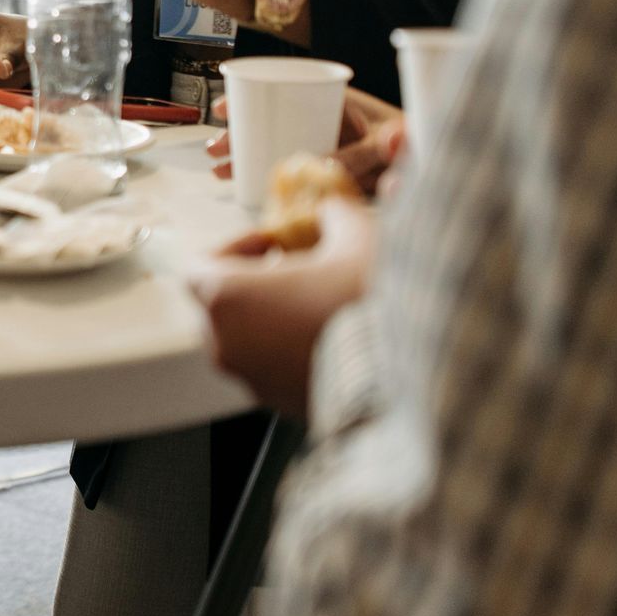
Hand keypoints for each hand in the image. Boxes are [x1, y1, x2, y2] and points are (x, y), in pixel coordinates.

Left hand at [187, 197, 376, 418]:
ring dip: (271, 317)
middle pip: (218, 304)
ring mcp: (250, 380)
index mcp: (226, 298)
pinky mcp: (279, 406)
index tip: (272, 242)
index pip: (199, 266)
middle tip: (297, 269)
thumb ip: (335, 214)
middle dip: (253, 283)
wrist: (417, 374)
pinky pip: (270, 369)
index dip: (235, 247)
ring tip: (318, 302)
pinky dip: (288, 350)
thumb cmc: (371, 299)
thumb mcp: (356, 236)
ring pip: (244, 339)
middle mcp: (226, 343)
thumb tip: (332, 210)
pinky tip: (332, 334)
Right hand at [206, 88, 405, 195]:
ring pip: (275, 146)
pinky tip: (244, 185)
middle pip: (272, 121)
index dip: (251, 98)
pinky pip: (289, 171)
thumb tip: (333, 163)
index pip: (286, 92)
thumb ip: (368, 153)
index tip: (225, 110)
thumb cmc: (417, 146)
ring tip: (220, 171)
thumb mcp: (391, 147)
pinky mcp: (327, 172)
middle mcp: (326, 122)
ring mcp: (326, 147)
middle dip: (239, 134)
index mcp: (339, 103)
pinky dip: (264, 174)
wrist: (439, 165)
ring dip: (246, 156)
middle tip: (214, 149)